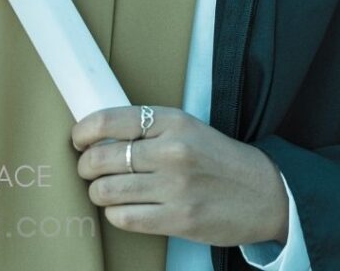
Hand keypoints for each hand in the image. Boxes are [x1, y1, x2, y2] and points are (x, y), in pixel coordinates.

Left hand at [72, 106, 288, 248]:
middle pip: (102, 158)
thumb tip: (100, 134)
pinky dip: (114, 213)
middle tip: (89, 168)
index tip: (77, 138)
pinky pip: (123, 218)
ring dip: (98, 191)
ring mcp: (174, 187)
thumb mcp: (188, 128)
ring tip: (105, 189)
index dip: (84, 131)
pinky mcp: (177, 220)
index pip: (111, 120)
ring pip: (106, 190)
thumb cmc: (219, 158)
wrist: (262, 192)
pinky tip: (123, 207)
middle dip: (86, 165)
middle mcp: (172, 151)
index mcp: (174, 121)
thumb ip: (150, 129)